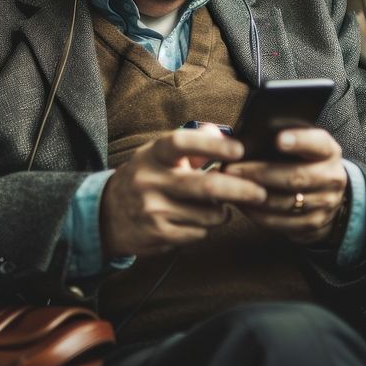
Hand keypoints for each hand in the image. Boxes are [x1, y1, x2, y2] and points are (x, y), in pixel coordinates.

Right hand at [100, 126, 267, 258]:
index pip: (182, 143)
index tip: (239, 150)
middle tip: (260, 192)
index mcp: (153, 154)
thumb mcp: (159, 156)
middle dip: (240, 190)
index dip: (213, 145)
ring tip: (215, 207)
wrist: (106, 215)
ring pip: (207, 214)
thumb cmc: (144, 179)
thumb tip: (219, 132)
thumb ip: (191, 145)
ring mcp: (153, 209)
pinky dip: (205, 227)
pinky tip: (195, 220)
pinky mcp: (158, 233)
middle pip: (205, 186)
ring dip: (221, 212)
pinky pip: (199, 232)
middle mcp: (150, 180)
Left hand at [224, 128, 347, 244]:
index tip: (278, 139)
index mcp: (327, 151)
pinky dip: (258, 214)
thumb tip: (230, 137)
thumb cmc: (300, 161)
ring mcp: (325, 203)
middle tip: (230, 169)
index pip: (317, 143)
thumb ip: (272, 137)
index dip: (299, 141)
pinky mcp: (314, 224)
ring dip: (253, 196)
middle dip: (258, 173)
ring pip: (286, 202)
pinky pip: (282, 222)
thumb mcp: (297, 144)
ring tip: (229, 187)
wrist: (326, 194)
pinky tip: (241, 204)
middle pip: (295, 177)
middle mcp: (332, 177)